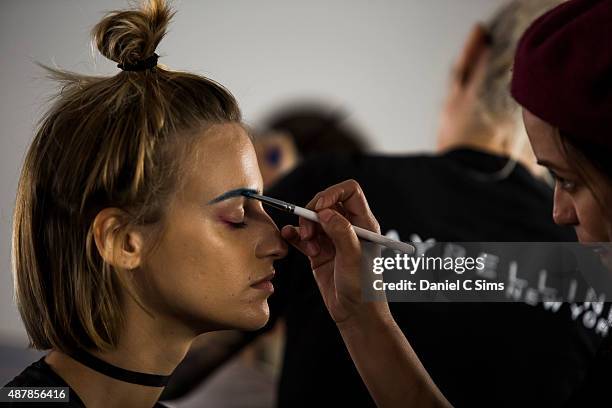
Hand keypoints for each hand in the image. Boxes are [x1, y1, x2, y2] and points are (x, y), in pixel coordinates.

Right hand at [281, 179, 389, 326]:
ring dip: (304, 227)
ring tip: (309, 246)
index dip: (333, 194)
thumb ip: (341, 232)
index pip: (350, 192)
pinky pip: (303, 236)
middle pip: (326, 203)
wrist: (355, 314)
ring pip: (313, 219)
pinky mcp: (319, 252)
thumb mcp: (354, 258)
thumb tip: (325, 212)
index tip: (318, 207)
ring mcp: (333, 239)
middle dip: (313, 213)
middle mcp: (348, 228)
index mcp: (364, 224)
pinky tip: (288, 237)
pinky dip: (294, 234)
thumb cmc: (363, 288)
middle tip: (309, 232)